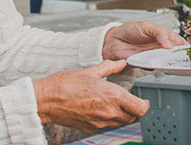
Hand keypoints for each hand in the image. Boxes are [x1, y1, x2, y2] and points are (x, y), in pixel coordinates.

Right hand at [33, 60, 149, 132]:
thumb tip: (121, 63)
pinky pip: (106, 125)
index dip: (145, 105)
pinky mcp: (91, 128)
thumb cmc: (65, 85)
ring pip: (120, 122)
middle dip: (133, 109)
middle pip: (133, 117)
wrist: (46, 100)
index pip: (141, 108)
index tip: (142, 100)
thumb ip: (110, 67)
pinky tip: (99, 108)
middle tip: (128, 100)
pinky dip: (107, 118)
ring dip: (121, 114)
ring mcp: (100, 122)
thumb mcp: (90, 71)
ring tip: (112, 103)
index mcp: (113, 96)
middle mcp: (109, 112)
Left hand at [102, 22, 186, 60]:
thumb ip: (159, 33)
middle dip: (180, 57)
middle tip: (185, 59)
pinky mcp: (145, 64)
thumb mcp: (146, 26)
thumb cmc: (129, 30)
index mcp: (162, 36)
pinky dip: (158, 68)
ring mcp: (153, 56)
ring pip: (166, 62)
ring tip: (174, 63)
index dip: (184, 46)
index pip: (177, 41)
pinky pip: (154, 68)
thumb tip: (169, 44)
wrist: (112, 40)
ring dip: (170, 63)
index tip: (190, 50)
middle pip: (174, 54)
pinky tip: (161, 66)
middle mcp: (159, 47)